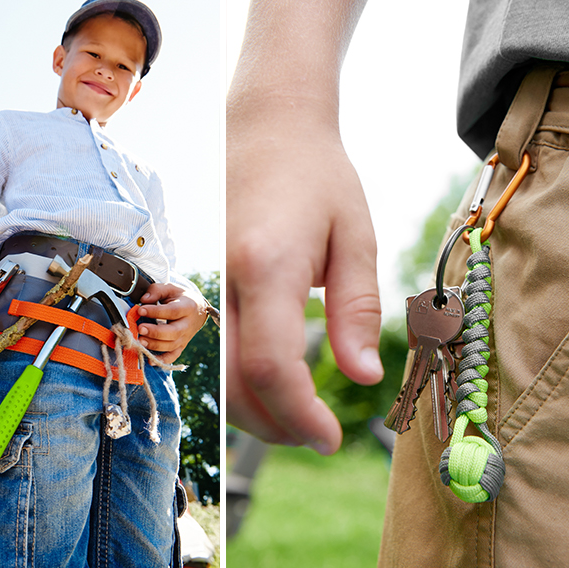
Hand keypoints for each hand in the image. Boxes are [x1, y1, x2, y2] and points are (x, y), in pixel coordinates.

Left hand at [136, 283, 207, 363]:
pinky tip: (150, 360)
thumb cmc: (180, 298)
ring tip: (140, 340)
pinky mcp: (181, 346)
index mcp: (187, 307)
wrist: (197, 310)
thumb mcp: (171, 288)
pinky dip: (162, 360)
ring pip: (172, 345)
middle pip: (174, 332)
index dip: (156, 312)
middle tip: (140, 328)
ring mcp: (185, 337)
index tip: (140, 310)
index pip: (172, 311)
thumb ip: (156, 291)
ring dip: (155, 345)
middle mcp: (188, 325)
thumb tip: (144, 300)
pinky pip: (173, 356)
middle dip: (155, 332)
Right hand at [226, 107, 383, 454]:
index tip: (331, 438)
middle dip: (277, 426)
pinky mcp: (206, 286)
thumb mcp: (356, 238)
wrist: (267, 129)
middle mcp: (226, 281)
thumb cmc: (318, 175)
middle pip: (235, 384)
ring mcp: (208, 284)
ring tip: (301, 417)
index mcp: (267, 266)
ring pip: (217, 376)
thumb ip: (357, 311)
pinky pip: (214, 352)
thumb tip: (362, 378)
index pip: (273, 368)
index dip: (300, 416)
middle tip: (320, 436)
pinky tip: (276, 383)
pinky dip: (242, 383)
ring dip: (256, 411)